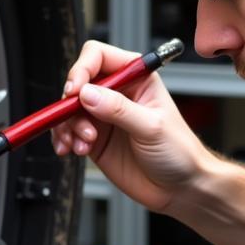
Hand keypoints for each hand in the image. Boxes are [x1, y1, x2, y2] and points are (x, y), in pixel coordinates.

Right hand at [50, 40, 212, 214]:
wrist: (180, 188)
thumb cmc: (179, 152)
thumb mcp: (152, 127)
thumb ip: (118, 109)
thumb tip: (88, 93)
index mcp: (136, 77)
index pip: (98, 56)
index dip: (82, 69)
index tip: (75, 91)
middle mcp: (117, 93)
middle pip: (78, 83)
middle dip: (71, 104)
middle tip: (77, 123)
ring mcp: (103, 116)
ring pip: (68, 110)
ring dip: (67, 126)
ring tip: (83, 144)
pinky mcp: (94, 139)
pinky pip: (67, 132)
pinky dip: (64, 140)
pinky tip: (74, 150)